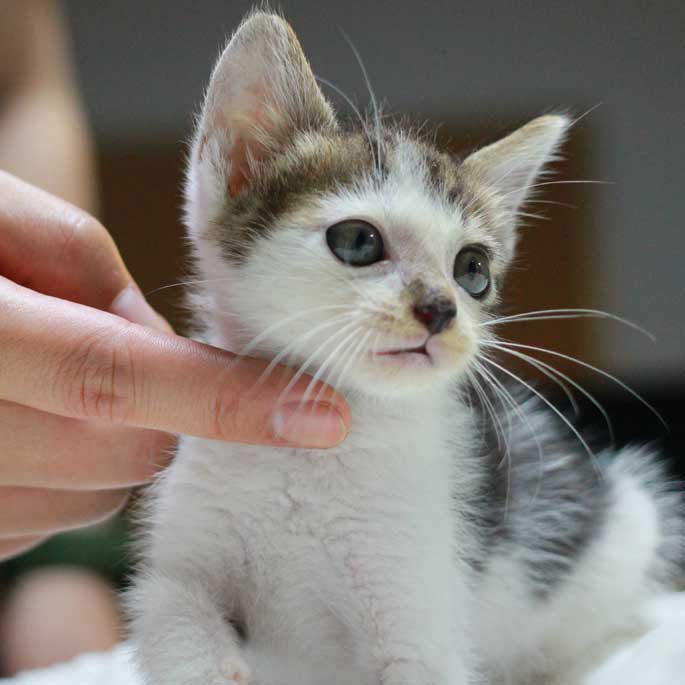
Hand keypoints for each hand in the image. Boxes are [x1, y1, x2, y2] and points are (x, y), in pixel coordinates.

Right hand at [0, 172, 350, 560]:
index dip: (230, 400)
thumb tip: (157, 347)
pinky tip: (31, 425)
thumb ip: (91, 278)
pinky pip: (48, 515)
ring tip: (57, 383)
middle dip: (167, 412)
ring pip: (96, 491)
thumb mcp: (2, 219)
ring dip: (113, 440)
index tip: (324, 418)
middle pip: (124, 449)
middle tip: (124, 355)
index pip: (116, 375)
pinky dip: (70, 470)